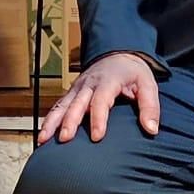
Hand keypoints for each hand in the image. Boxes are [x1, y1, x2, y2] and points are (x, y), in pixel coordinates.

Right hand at [38, 53, 160, 144]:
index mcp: (108, 81)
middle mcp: (89, 84)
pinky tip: (42, 136)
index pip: (100, 101)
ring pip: (62, 105)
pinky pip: (58, 106)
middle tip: (65, 139)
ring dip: (52, 122)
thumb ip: (150, 107)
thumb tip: (151, 130)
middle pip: (77, 104)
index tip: (96, 137)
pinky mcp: (71, 93)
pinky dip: (48, 120)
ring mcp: (77, 88)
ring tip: (43, 139)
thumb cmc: (133, 73)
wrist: (118, 54)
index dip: (98, 119)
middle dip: (69, 122)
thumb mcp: (148, 85)